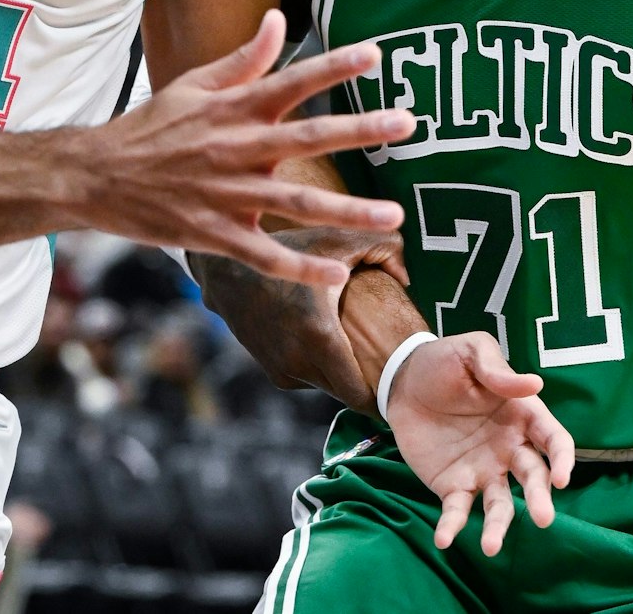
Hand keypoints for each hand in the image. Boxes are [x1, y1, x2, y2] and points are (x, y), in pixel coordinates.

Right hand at [79, 10, 412, 283]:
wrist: (94, 178)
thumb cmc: (151, 127)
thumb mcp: (193, 85)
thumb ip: (244, 60)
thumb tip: (278, 20)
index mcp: (233, 109)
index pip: (292, 80)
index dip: (333, 66)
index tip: (375, 55)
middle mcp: (236, 148)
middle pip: (307, 136)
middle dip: (360, 129)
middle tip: (408, 122)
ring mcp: (226, 193)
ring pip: (296, 202)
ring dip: (347, 210)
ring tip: (394, 217)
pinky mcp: (214, 234)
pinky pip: (264, 254)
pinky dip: (300, 267)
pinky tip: (337, 272)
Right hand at [192, 227, 410, 410]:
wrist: (226, 265)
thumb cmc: (289, 246)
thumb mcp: (340, 236)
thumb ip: (386, 247)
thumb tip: (406, 278)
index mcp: (319, 337)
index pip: (360, 396)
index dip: (383, 393)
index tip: (400, 380)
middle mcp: (297, 362)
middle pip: (347, 392)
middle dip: (368, 379)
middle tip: (388, 356)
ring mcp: (281, 370)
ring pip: (329, 384)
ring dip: (344, 370)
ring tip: (359, 340)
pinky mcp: (272, 370)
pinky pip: (311, 376)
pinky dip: (323, 364)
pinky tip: (329, 335)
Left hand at [385, 332, 575, 556]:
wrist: (402, 380)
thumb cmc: (445, 362)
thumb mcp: (471, 352)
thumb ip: (498, 372)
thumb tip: (535, 384)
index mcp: (522, 415)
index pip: (553, 440)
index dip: (563, 459)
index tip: (562, 478)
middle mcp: (509, 448)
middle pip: (533, 477)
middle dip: (539, 498)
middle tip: (542, 519)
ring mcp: (483, 470)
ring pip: (500, 504)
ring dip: (499, 526)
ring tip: (491, 547)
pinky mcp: (453, 485)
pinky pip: (457, 510)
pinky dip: (452, 526)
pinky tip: (444, 539)